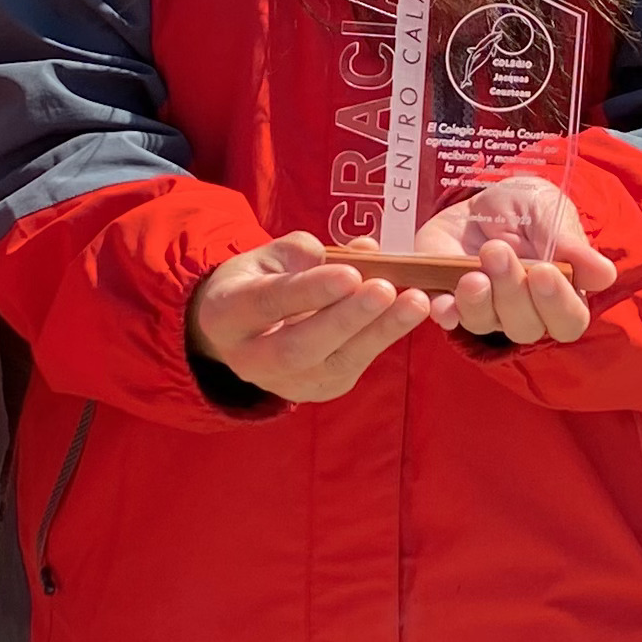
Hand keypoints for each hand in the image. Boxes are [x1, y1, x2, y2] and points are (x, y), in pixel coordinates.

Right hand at [188, 234, 430, 404]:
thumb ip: (309, 252)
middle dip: (346, 319)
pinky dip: (382, 338)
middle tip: (385, 290)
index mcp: (226, 315)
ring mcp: (284, 383)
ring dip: (379, 333)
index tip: (350, 273)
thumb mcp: (267, 257)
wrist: (238, 332)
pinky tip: (410, 313)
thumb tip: (365, 251)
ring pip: (333, 364)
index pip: (269, 303)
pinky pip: (352, 366)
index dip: (310, 290)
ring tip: (416, 303)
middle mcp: (250, 359)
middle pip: (299, 347)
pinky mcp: (316, 390)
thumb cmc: (258, 282)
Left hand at [413, 174, 617, 347]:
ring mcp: (485, 309)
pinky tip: (441, 302)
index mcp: (559, 293)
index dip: (557, 304)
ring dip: (478, 300)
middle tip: (497, 250)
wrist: (480, 196)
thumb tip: (603, 275)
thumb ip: (569, 243)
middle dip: (512, 291)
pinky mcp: (447, 299)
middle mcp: (523, 310)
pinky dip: (445, 312)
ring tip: (471, 272)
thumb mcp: (548, 210)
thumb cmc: (525, 207)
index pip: (568, 321)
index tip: (544, 272)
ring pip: (485, 324)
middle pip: (525, 327)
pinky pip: (446, 317)